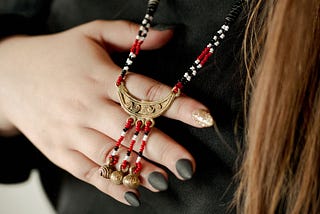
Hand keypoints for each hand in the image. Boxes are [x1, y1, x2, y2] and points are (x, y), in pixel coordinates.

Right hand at [0, 20, 211, 205]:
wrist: (9, 76)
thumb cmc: (58, 54)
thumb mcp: (92, 33)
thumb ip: (130, 34)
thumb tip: (170, 33)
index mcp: (100, 77)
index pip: (146, 92)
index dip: (178, 105)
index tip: (204, 117)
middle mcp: (87, 105)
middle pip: (131, 129)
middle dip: (163, 148)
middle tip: (189, 164)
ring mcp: (71, 131)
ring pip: (111, 154)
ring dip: (140, 170)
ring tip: (166, 180)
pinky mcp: (59, 150)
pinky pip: (88, 171)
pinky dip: (110, 184)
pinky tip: (133, 193)